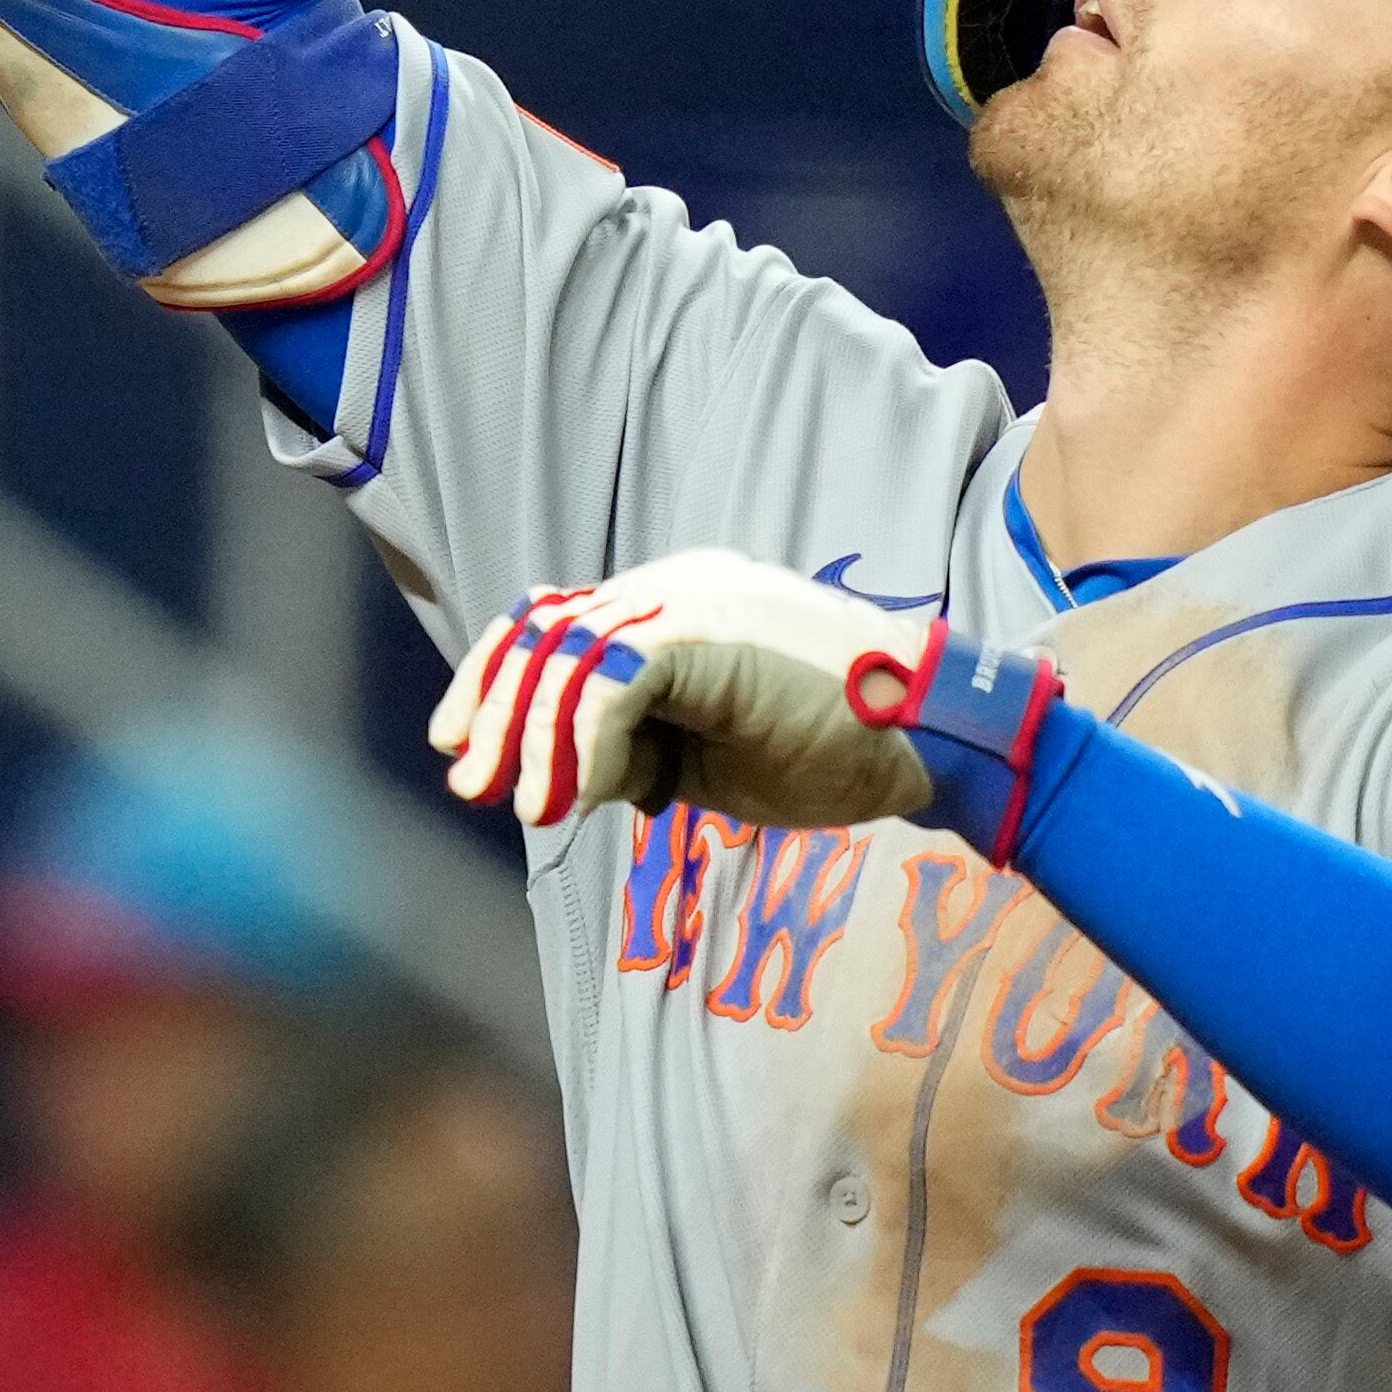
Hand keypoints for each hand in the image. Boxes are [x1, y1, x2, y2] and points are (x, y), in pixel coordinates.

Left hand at [430, 548, 1065, 855]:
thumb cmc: (835, 749)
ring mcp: (690, 601)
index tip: (462, 747)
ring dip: (530, 739)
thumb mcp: (710, 754)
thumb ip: (639, 746)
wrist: (929, 736)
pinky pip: (611, 688)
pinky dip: (582, 747)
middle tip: (469, 783)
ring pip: (567, 658)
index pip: (557, 626)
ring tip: (523, 805)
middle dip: (496, 711)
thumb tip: (563, 775)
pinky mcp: (704, 632)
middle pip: (546, 633)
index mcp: (676, 603)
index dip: (497, 682)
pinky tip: (581, 799)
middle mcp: (673, 586)